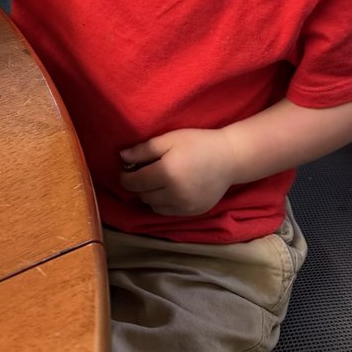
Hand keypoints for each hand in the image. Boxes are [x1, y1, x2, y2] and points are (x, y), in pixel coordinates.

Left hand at [118, 128, 238, 216]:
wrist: (229, 158)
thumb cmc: (197, 143)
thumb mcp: (169, 139)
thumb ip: (144, 149)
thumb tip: (122, 157)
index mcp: (166, 173)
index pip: (135, 183)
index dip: (125, 177)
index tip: (125, 171)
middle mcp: (174, 194)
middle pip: (143, 196)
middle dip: (138, 186)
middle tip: (141, 173)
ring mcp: (185, 206)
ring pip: (154, 206)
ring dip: (149, 196)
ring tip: (154, 182)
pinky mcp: (193, 212)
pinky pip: (168, 212)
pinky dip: (162, 204)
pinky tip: (167, 191)